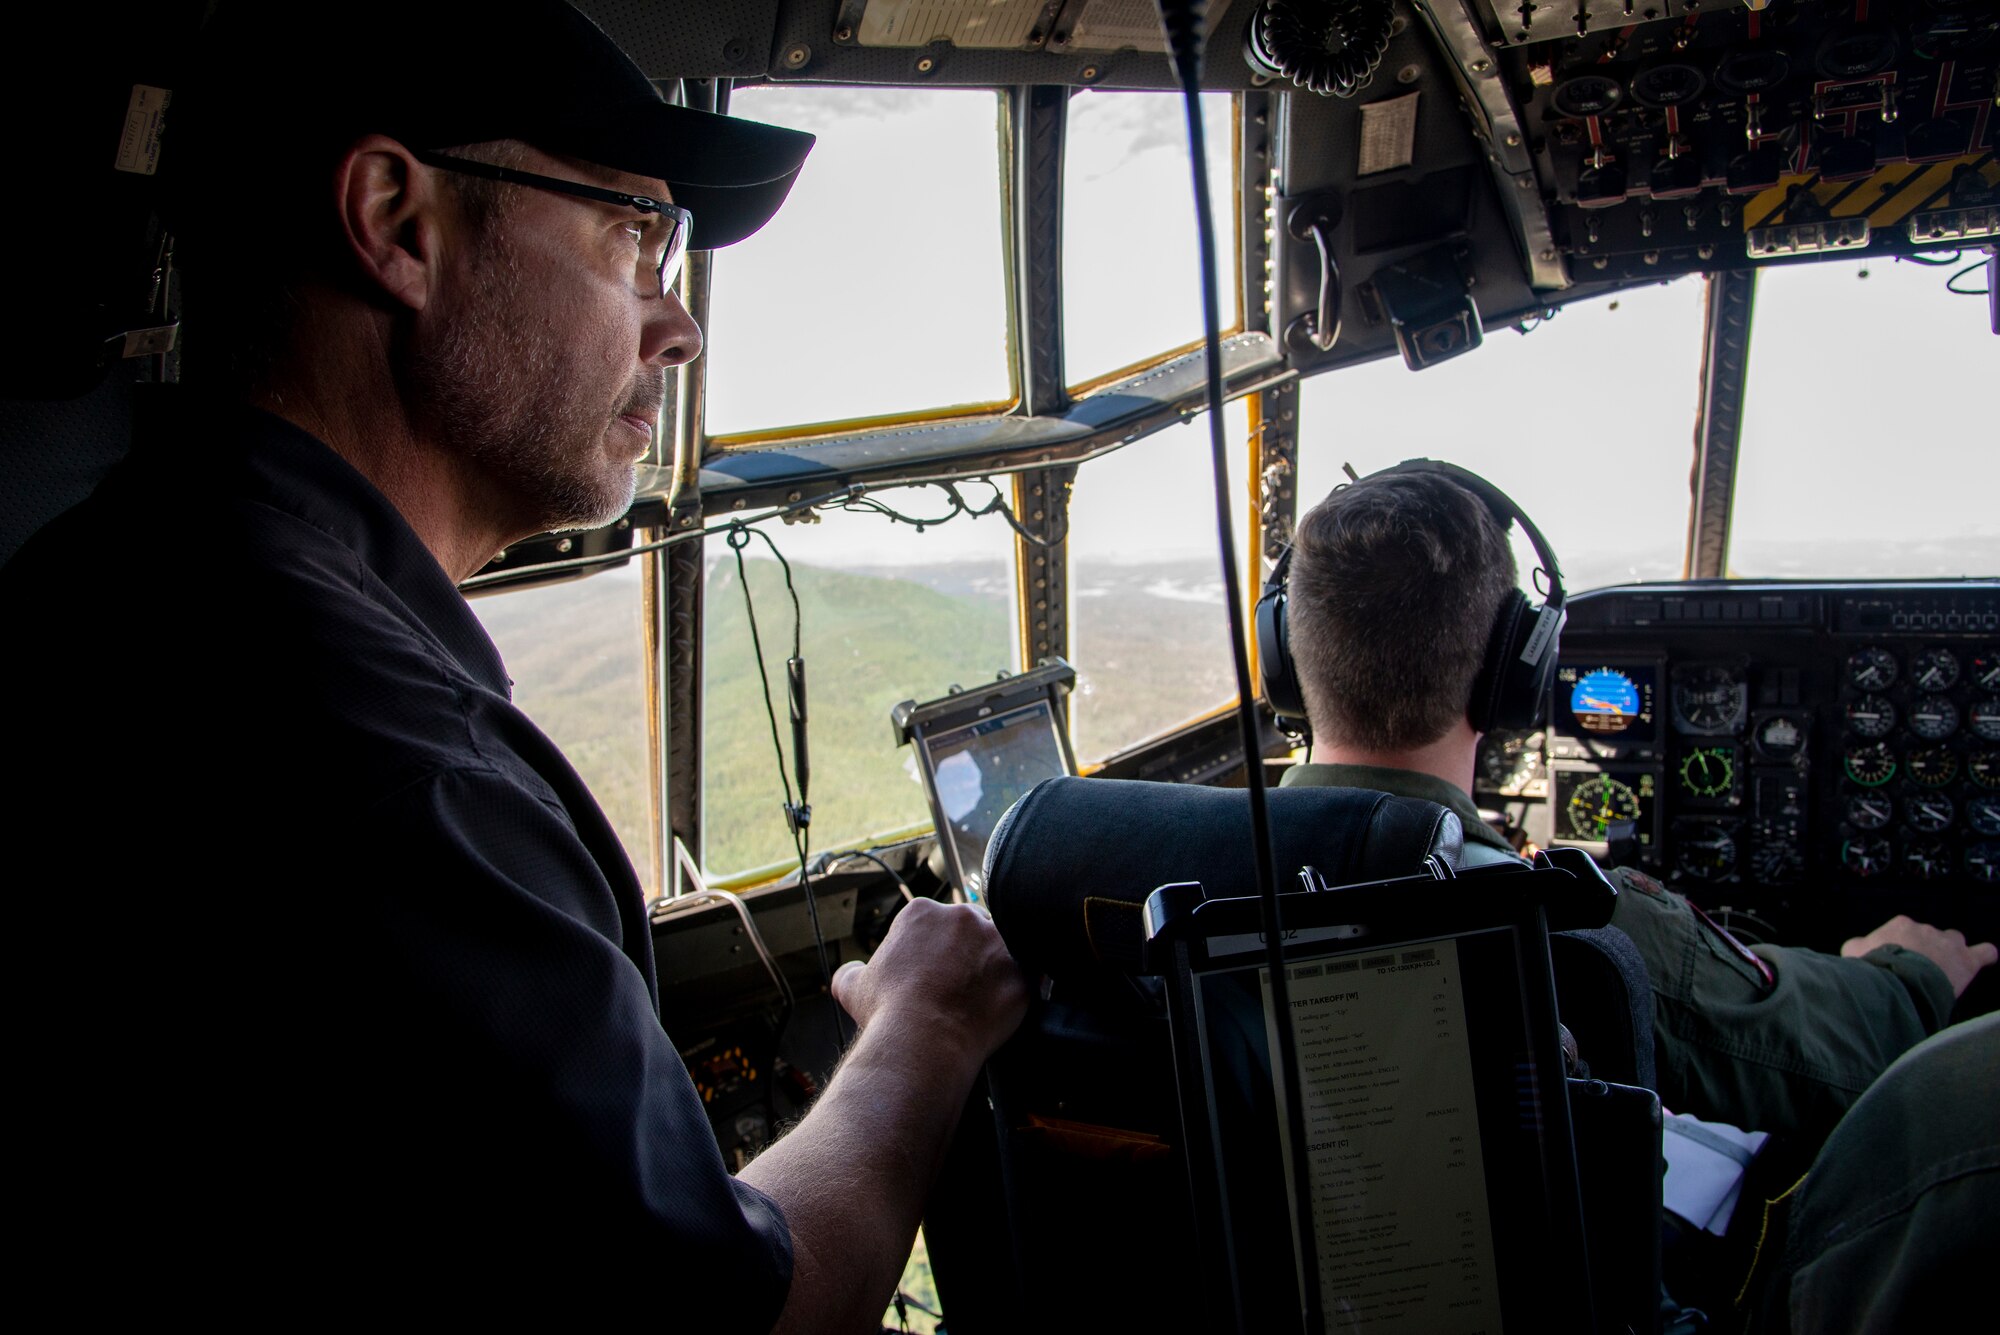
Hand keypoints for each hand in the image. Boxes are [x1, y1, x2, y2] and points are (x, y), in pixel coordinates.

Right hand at [832, 897, 1029, 1069]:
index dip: (933, 950)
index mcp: (923, 913)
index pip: (935, 923)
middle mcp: (963, 917)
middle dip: (967, 953)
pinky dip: (1014, 992)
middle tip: (957, 987)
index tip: (932, 974)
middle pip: (971, 929)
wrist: (922, 1042)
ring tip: (978, 1000)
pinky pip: (1025, 978)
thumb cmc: (887, 1013)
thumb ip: (852, 972)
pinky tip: (997, 1011)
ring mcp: (997, 941)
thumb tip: (850, 973)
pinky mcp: (1021, 972)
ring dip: (993, 968)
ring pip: (1001, 949)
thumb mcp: (854, 987)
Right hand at [1843, 914, 1998, 997]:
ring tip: (1943, 968)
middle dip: (1924, 948)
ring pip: (1954, 940)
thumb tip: (1857, 945)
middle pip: (1929, 935)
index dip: (1899, 946)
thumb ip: (1856, 945)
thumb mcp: (1851, 952)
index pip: (1901, 930)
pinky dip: (1984, 956)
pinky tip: (1980, 960)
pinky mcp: (1968, 960)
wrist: (1898, 982)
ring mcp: (1949, 943)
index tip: (1894, 961)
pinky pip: (1986, 952)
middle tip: (1915, 968)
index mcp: (1900, 925)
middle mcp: (1926, 929)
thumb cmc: (1874, 967)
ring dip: (1950, 951)